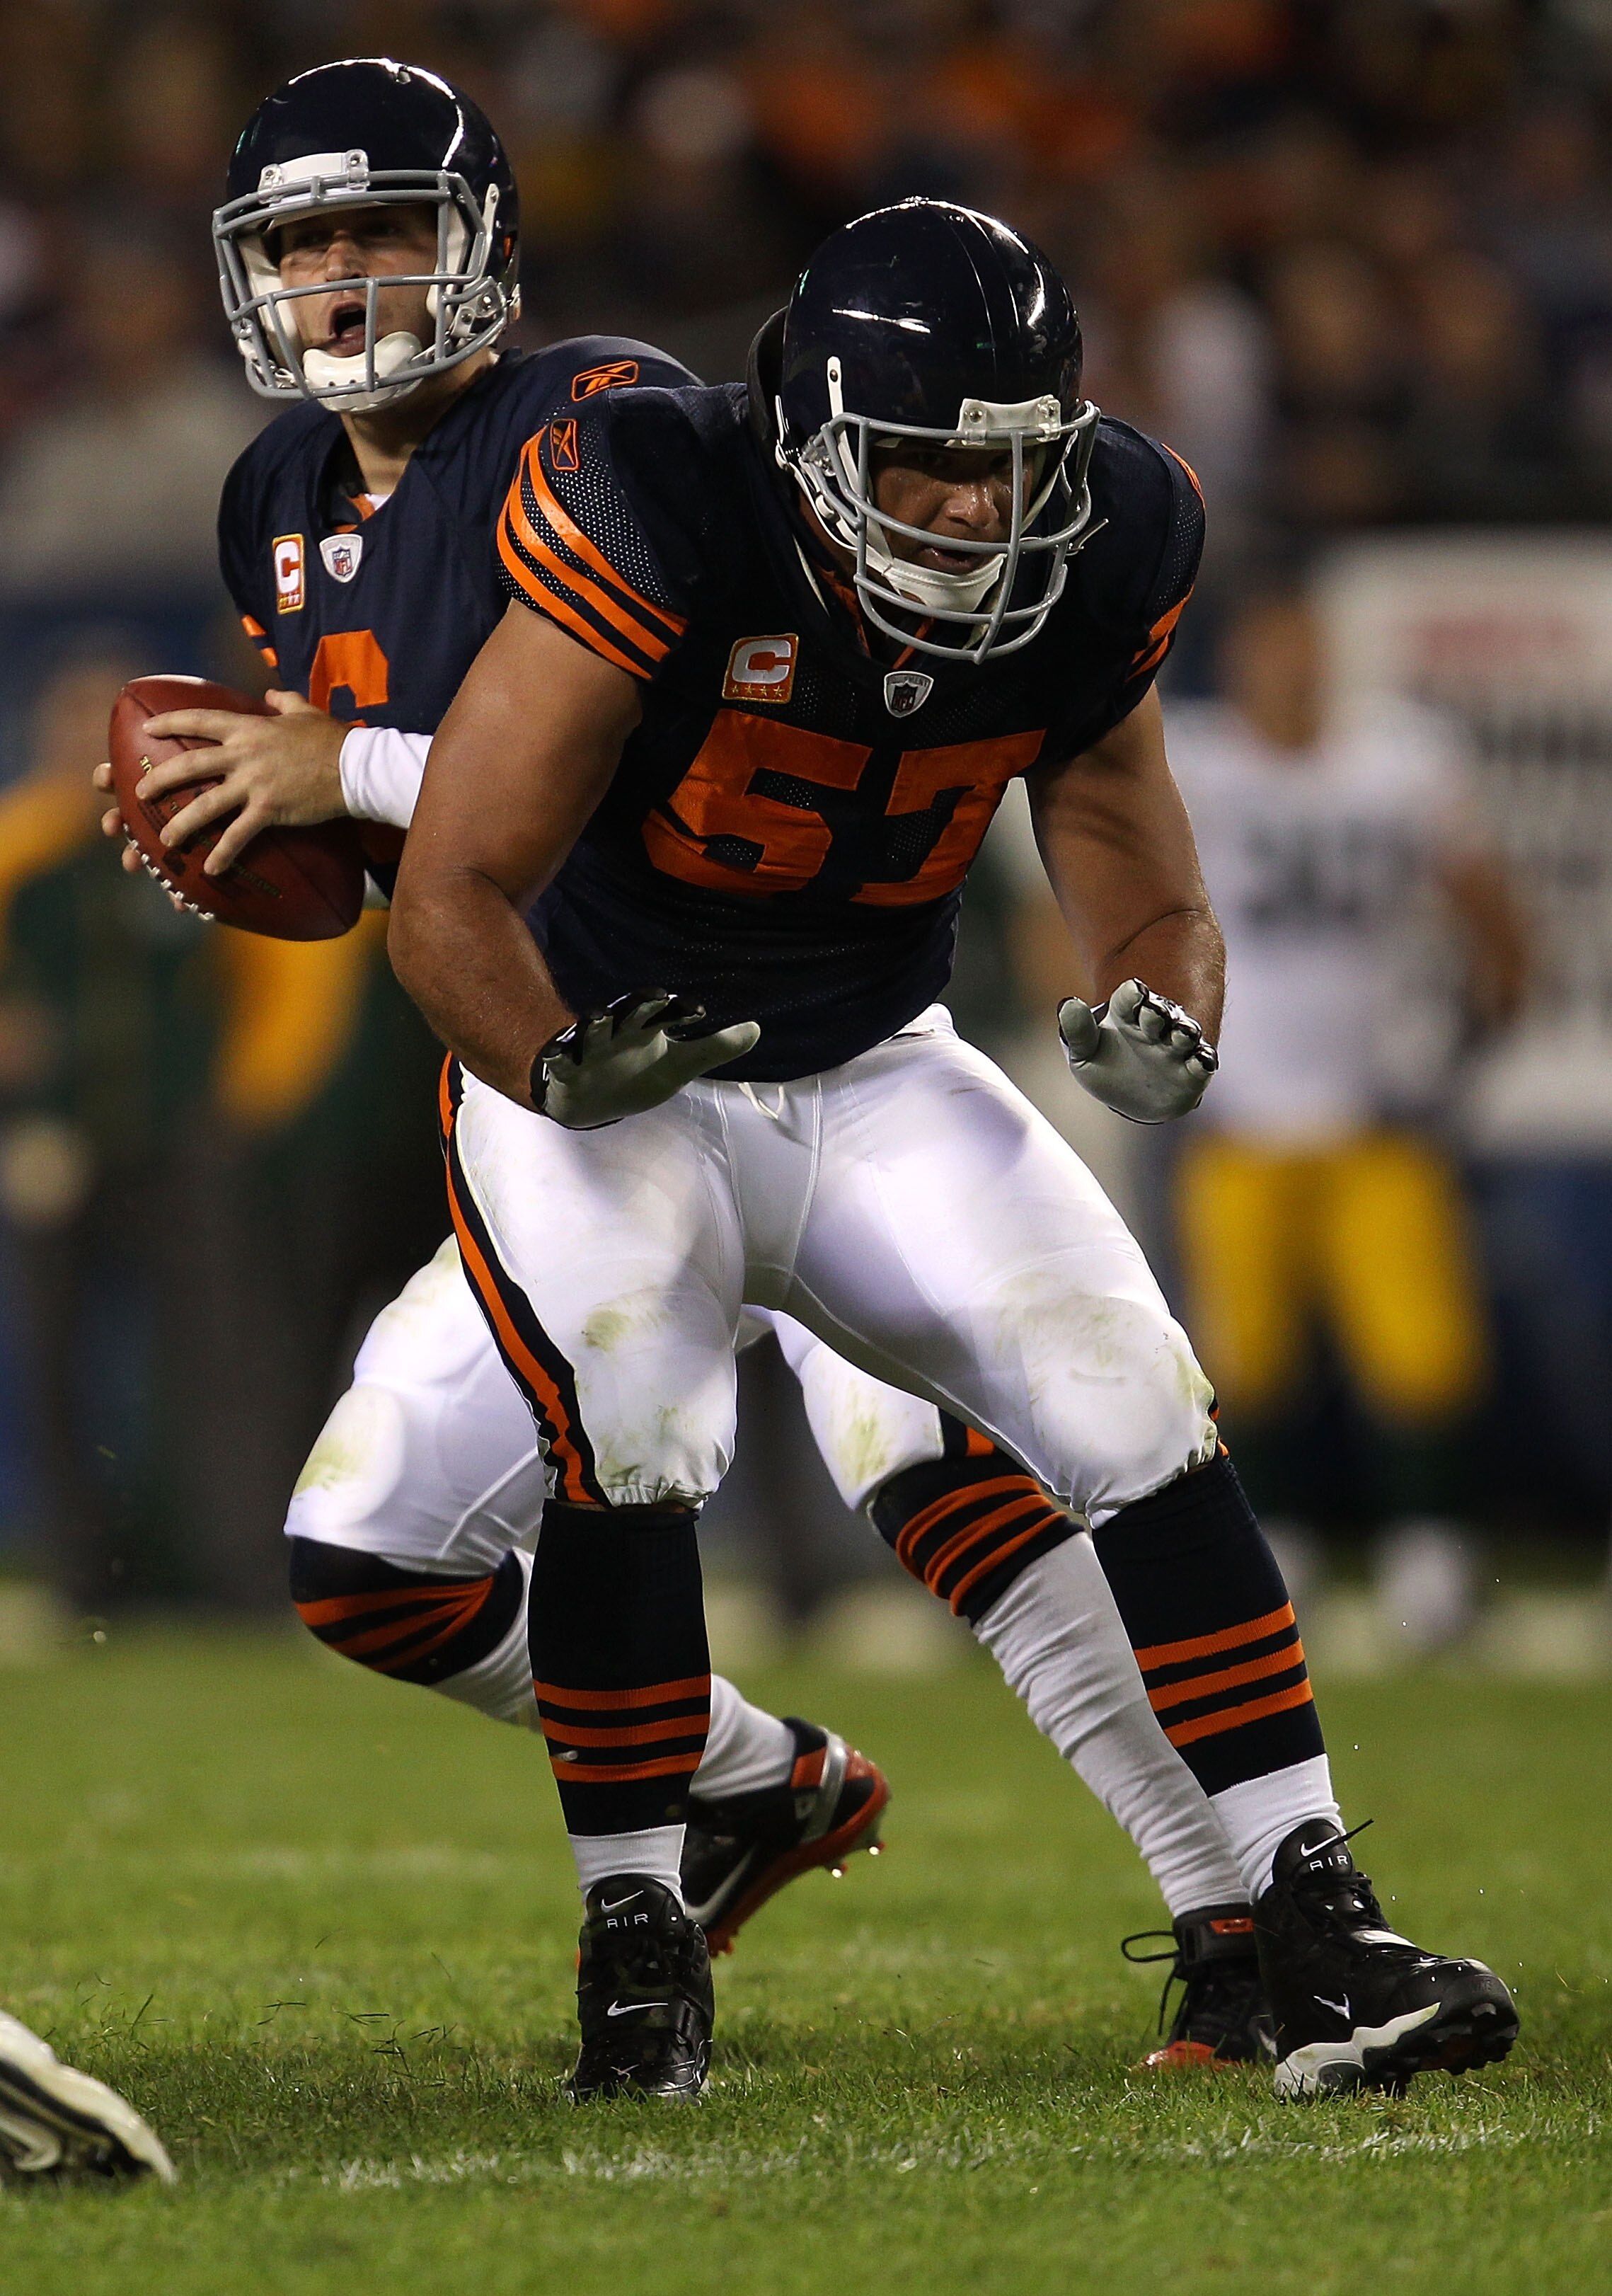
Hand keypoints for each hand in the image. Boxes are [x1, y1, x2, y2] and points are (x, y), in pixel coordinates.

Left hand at [93, 691, 347, 878]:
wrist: (355, 767)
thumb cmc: (332, 739)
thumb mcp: (305, 711)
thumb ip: (283, 701)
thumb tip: (270, 693)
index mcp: (248, 728)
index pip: (199, 720)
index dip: (169, 723)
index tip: (147, 728)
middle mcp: (243, 754)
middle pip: (189, 765)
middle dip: (160, 780)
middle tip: (139, 793)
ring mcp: (254, 783)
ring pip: (205, 805)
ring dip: (181, 824)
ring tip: (164, 840)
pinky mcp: (269, 810)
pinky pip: (238, 835)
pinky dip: (223, 853)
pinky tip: (210, 869)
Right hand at [534, 991, 760, 1127]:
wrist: (592, 1099)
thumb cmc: (638, 1073)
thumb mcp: (680, 1065)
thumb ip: (715, 1048)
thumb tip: (757, 1028)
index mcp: (646, 1029)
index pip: (665, 1015)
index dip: (680, 1011)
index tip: (700, 1012)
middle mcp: (618, 1032)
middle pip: (628, 1013)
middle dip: (640, 1005)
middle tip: (657, 996)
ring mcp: (590, 1050)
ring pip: (591, 1032)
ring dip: (595, 1024)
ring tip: (599, 1016)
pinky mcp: (567, 1069)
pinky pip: (560, 1062)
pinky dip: (558, 1058)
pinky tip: (557, 1056)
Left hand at [1058, 977, 1216, 1123]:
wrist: (1131, 1095)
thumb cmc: (1106, 1065)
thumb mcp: (1084, 1052)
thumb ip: (1077, 1031)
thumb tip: (1069, 1004)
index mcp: (1127, 1016)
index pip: (1130, 998)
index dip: (1133, 994)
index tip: (1134, 991)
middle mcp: (1155, 1028)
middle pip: (1160, 1012)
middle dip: (1158, 1012)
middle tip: (1153, 1012)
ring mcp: (1176, 1048)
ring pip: (1185, 1033)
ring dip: (1185, 1031)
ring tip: (1182, 1032)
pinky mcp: (1192, 1071)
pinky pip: (1202, 1062)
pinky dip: (1203, 1060)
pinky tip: (1201, 1059)